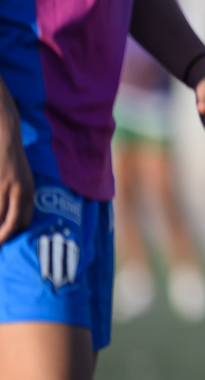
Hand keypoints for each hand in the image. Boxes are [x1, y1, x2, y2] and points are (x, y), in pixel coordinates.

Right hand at [0, 117, 31, 243]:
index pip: (23, 221)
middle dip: (1, 237)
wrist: (5, 135)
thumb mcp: (21, 178)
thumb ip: (19, 196)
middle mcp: (18, 190)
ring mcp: (3, 186)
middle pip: (8, 223)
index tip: (5, 244)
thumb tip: (13, 218)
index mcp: (28, 191)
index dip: (13, 235)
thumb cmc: (11, 160)